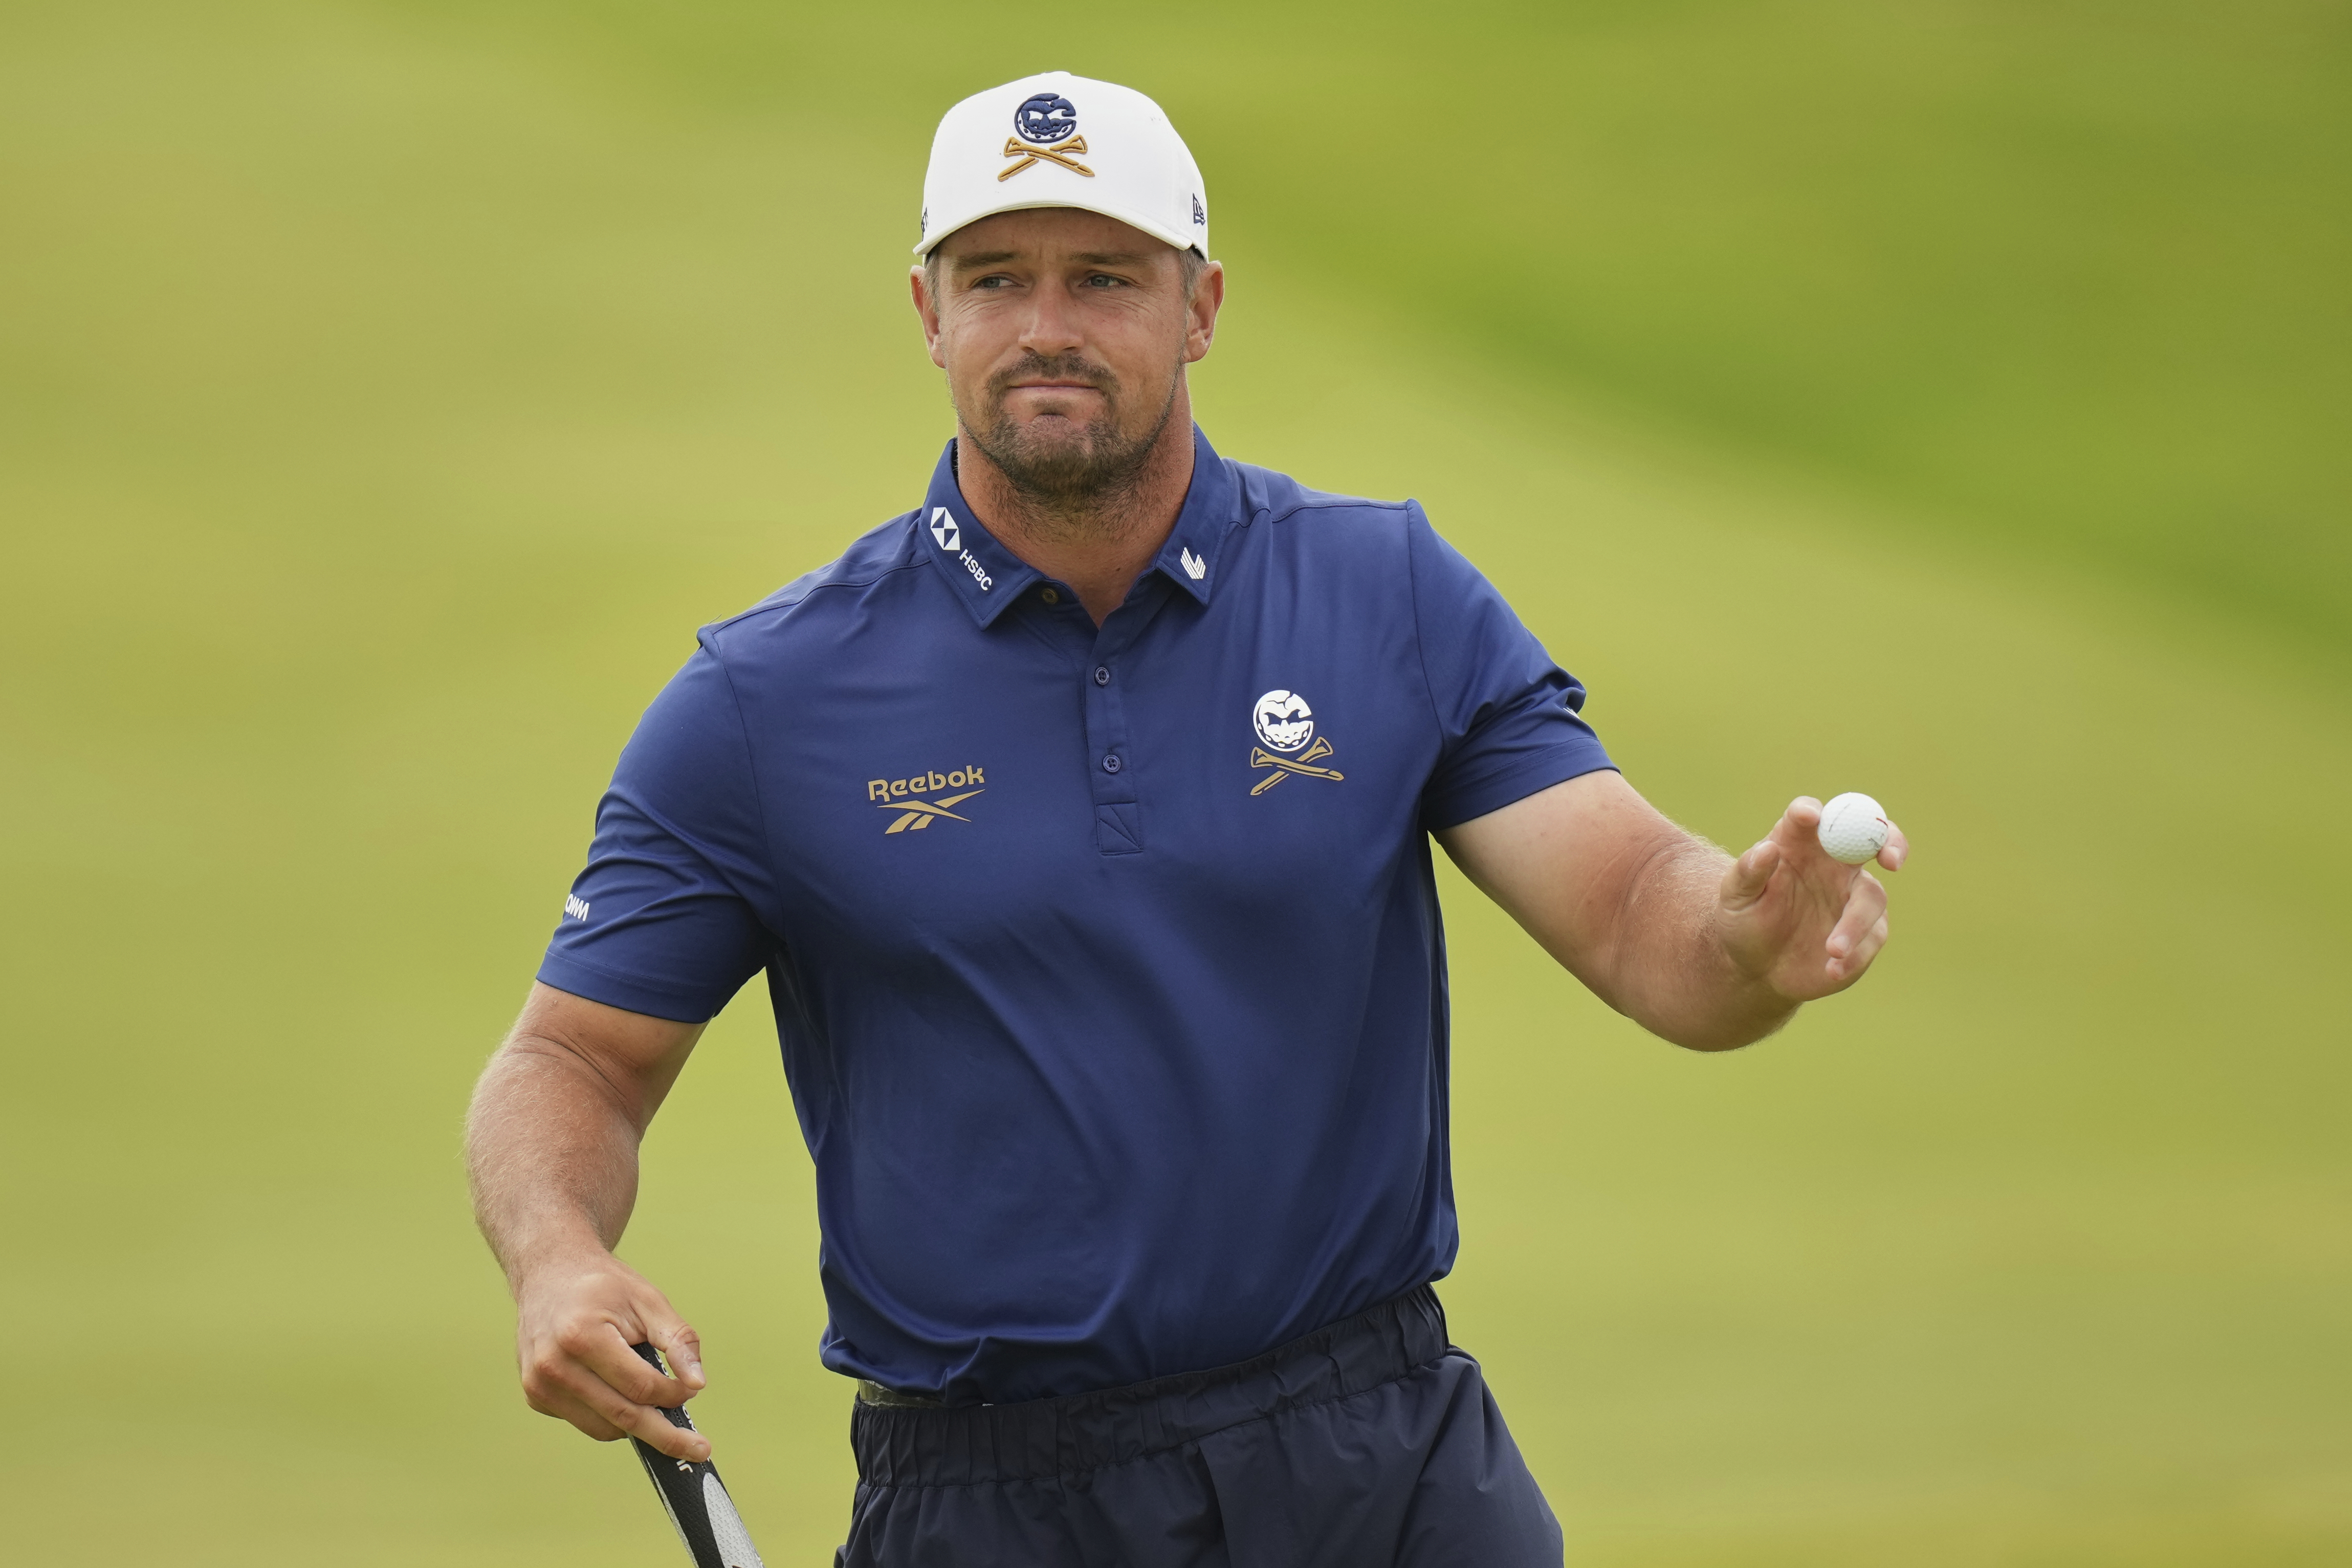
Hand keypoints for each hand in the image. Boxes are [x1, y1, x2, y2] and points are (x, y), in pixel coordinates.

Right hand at [513, 1248, 710, 1460]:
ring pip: (604, 1427)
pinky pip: (585, 1421)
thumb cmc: (604, 1287)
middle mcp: (554, 1366)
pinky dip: (611, 1415)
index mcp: (582, 1337)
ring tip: (659, 1406)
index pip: (640, 1386)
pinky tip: (618, 1389)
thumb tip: (698, 1384)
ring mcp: (539, 1386)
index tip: (693, 1391)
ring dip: (638, 1425)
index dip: (673, 1394)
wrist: (550, 1274)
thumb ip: (677, 1340)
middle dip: (665, 1436)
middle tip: (700, 1451)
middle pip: (621, 1416)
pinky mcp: (536, 1396)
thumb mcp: (648, 1300)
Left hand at [1717, 796, 1906, 1002]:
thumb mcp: (1734, 898)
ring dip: (1856, 924)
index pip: (1812, 815)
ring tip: (1832, 949)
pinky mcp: (1867, 931)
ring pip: (1872, 897)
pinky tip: (1832, 969)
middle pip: (1871, 836)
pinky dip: (1855, 954)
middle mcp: (1834, 863)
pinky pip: (1873, 937)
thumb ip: (1748, 872)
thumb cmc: (1743, 921)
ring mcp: (1853, 896)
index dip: (1812, 811)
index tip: (1808, 817)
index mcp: (1799, 844)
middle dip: (1889, 840)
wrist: (1756, 968)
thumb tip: (1767, 849)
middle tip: (1890, 858)